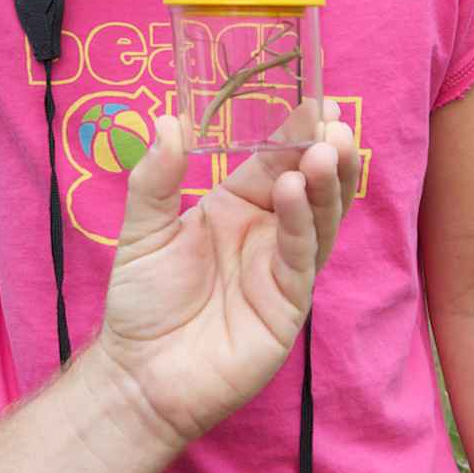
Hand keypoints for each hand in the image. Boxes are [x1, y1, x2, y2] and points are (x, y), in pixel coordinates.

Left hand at [92, 101, 355, 443]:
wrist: (139, 375)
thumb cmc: (142, 303)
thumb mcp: (141, 230)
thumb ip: (156, 179)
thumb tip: (169, 120)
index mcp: (236, 207)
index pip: (274, 160)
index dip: (295, 133)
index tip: (317, 98)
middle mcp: (267, 234)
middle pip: (310, 186)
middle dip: (326, 152)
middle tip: (335, 121)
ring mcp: (281, 269)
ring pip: (319, 219)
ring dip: (326, 184)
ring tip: (327, 149)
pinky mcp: (287, 306)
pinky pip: (301, 258)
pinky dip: (303, 224)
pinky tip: (295, 192)